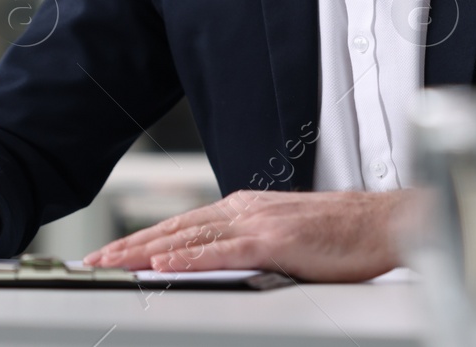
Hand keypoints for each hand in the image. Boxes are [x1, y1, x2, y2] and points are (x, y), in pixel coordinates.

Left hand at [83, 189, 409, 282]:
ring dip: (145, 250)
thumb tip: (217, 266)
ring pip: (189, 237)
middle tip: (93, 261)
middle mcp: (245, 209)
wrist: (382, 224)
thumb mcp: (283, 240)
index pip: (183, 226)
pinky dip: (188, 257)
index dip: (143, 239)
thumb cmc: (341, 237)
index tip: (112, 254)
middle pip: (176, 228)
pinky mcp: (274, 241)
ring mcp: (258, 222)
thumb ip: (248, 248)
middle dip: (130, 245)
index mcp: (245, 209)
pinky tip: (162, 263)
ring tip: (112, 263)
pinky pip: (223, 251)